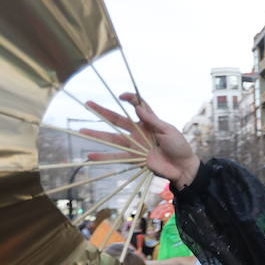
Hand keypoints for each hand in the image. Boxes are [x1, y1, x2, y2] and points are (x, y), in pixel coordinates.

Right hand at [82, 93, 199, 187]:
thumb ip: (153, 120)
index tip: (122, 97)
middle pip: (118, 119)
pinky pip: (117, 157)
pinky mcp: (134, 158)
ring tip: (81, 131)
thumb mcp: (169, 131)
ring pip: (113, 138)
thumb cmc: (179, 146)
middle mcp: (139, 132)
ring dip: (97, 135)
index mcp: (149, 122)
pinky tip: (91, 155)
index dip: (130, 99)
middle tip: (88, 103)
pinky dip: (104, 157)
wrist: (183, 167)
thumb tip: (137, 107)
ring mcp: (135, 145)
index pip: (138, 106)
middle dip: (103, 112)